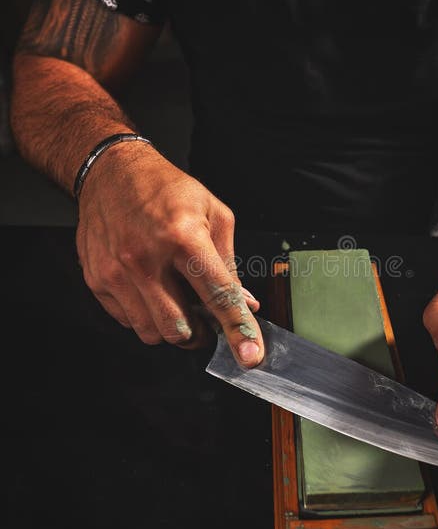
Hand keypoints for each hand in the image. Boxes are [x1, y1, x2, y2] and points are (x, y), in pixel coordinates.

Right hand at [76, 143, 263, 365]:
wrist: (112, 172)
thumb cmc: (166, 190)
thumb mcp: (214, 214)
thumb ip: (229, 263)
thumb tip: (245, 304)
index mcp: (184, 238)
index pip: (218, 296)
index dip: (238, 330)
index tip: (250, 357)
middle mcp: (147, 258)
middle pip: (180, 329)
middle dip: (199, 335)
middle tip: (205, 322)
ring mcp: (117, 272)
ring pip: (151, 333)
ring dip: (171, 328)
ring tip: (176, 301)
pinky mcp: (97, 279)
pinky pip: (127, 321)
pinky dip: (144, 316)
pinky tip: (150, 290)